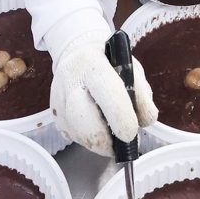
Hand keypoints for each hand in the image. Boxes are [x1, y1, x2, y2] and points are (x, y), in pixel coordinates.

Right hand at [50, 31, 157, 156]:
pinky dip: (88, 139)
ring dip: (98, 143)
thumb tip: (145, 122)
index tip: (131, 134)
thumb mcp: (132, 69)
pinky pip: (71, 135)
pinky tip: (98, 129)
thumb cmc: (111, 63)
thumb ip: (141, 94)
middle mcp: (71, 80)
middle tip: (122, 144)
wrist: (79, 53)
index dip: (120, 118)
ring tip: (113, 138)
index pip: (107, 92)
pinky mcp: (54, 113)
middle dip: (105, 140)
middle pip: (82, 119)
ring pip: (76, 132)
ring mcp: (59, 98)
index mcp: (94, 63)